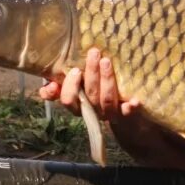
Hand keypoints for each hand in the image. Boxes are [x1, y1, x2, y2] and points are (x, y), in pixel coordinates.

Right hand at [39, 48, 184, 169]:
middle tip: (93, 54)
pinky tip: (135, 101)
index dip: (66, 89)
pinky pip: (129, 114)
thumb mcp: (89, 91)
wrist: (135, 130)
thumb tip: (49, 81)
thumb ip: (71, 83)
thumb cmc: (110, 100)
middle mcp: (96, 112)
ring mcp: (113, 116)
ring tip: (107, 61)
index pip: (69, 101)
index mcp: (84, 105)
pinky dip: (131, 107)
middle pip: (88, 96)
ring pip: (105, 101)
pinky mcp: (132, 118)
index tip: (73, 71)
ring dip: (106, 81)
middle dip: (89, 74)